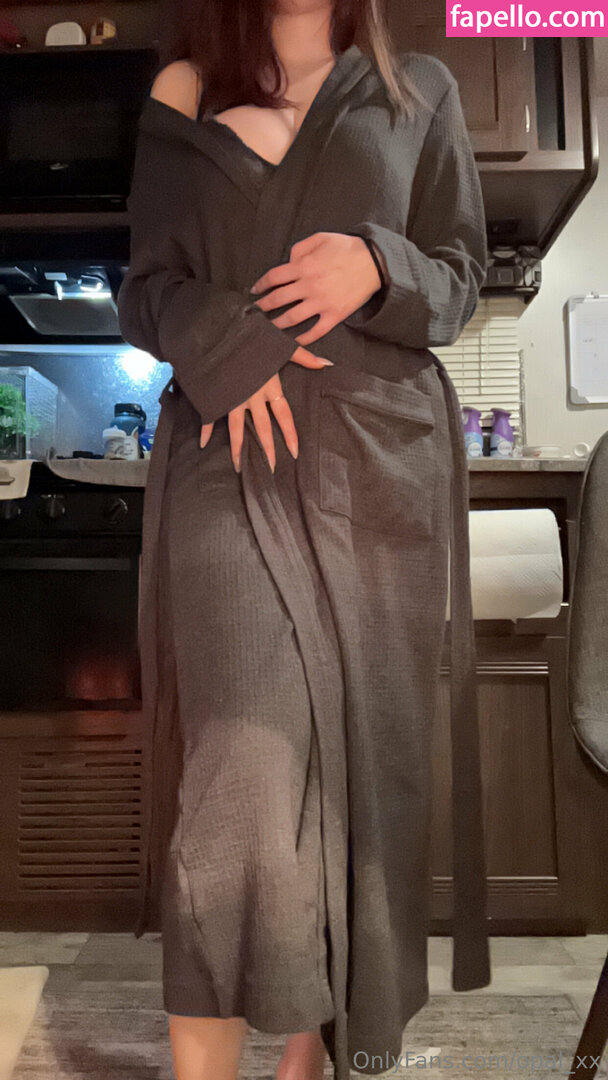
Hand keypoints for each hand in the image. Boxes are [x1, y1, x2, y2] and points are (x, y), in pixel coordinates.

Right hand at [199, 344, 332, 472]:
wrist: (217, 330)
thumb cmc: (250, 334)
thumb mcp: (279, 343)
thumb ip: (303, 356)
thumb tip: (327, 364)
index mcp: (268, 385)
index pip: (283, 415)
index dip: (290, 434)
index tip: (295, 452)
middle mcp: (251, 396)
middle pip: (261, 427)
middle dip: (267, 449)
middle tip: (271, 468)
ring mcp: (231, 397)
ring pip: (235, 428)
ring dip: (237, 448)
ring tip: (238, 467)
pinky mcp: (214, 394)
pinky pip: (209, 415)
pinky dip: (205, 429)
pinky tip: (202, 444)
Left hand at [248, 232, 383, 346]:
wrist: (375, 262)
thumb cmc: (347, 248)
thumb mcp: (322, 238)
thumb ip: (301, 247)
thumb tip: (288, 260)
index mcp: (304, 265)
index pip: (274, 277)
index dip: (260, 285)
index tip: (255, 291)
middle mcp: (309, 285)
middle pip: (277, 300)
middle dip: (263, 307)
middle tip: (255, 312)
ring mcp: (321, 302)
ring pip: (291, 318)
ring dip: (276, 325)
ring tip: (268, 329)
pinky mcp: (334, 315)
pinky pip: (315, 331)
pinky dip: (303, 339)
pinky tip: (294, 341)